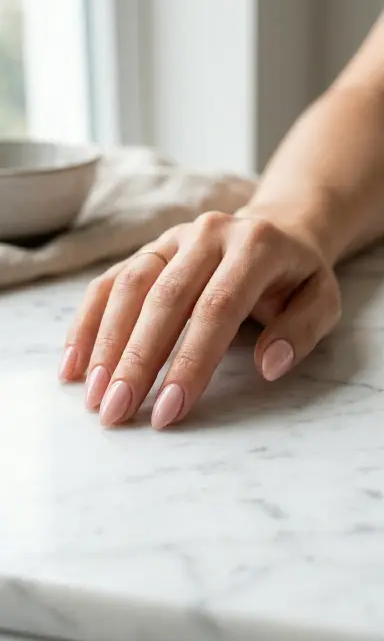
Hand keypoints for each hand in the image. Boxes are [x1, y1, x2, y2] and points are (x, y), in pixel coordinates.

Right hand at [59, 210, 340, 428]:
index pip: (215, 308)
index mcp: (254, 246)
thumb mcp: (322, 299)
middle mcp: (207, 235)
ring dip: (106, 344)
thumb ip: (302, 331)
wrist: (274, 229)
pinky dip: (88, 323)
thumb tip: (269, 365)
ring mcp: (172, 239)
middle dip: (136, 360)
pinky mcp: (147, 250)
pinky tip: (74, 363)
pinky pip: (109, 282)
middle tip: (116, 411)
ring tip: (93, 395)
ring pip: (128, 287)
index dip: (190, 361)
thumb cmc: (295, 276)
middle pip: (163, 299)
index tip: (168, 410)